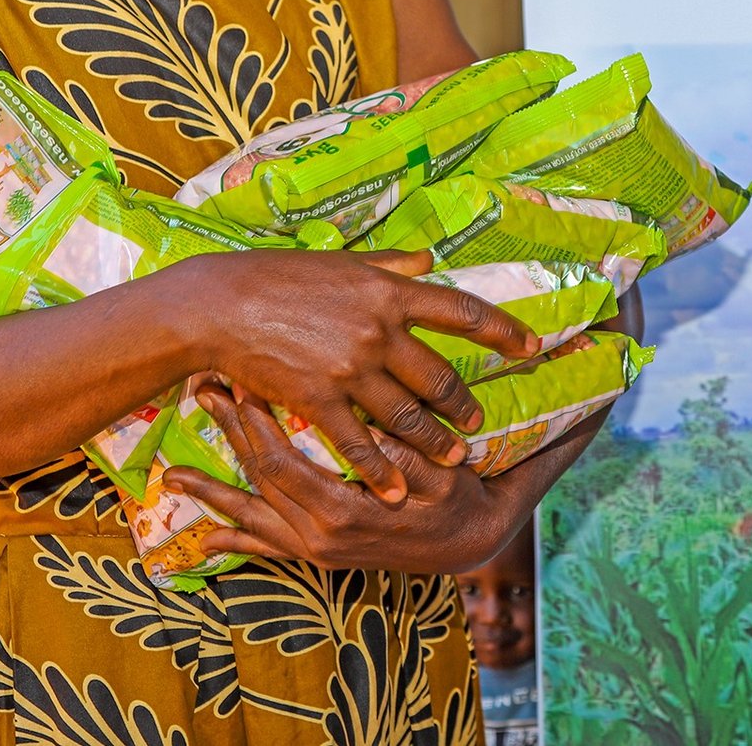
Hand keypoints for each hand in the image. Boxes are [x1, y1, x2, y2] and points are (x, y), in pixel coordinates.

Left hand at [168, 386, 513, 575]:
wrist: (471, 543)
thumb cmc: (457, 497)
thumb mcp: (440, 472)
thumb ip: (402, 450)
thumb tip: (368, 417)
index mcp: (344, 510)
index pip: (283, 462)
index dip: (257, 423)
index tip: (240, 382)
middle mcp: (320, 535)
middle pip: (260, 479)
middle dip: (230, 434)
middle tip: (203, 392)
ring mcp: (316, 549)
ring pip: (254, 515)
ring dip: (216, 491)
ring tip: (174, 475)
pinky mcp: (319, 556)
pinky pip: (268, 551)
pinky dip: (237, 542)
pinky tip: (208, 539)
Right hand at [173, 249, 539, 504]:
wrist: (220, 304)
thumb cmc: (280, 276)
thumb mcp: (344, 263)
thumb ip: (393, 265)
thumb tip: (431, 259)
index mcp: (389, 292)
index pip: (462, 310)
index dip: (502, 329)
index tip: (531, 345)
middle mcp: (379, 331)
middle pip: (439, 376)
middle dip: (464, 404)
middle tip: (479, 421)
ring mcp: (350, 368)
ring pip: (408, 416)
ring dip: (434, 441)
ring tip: (453, 457)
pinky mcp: (319, 399)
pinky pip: (359, 443)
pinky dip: (381, 470)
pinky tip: (396, 491)